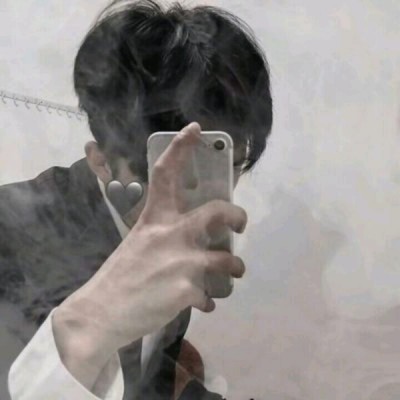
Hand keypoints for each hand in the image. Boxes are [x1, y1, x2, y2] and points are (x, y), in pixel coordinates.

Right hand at [52, 122, 246, 387]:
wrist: (99, 314)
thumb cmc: (119, 276)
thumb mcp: (139, 243)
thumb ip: (164, 236)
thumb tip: (192, 240)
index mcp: (154, 219)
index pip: (166, 174)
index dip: (181, 148)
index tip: (195, 129)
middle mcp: (171, 234)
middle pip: (217, 212)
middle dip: (237, 216)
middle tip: (241, 224)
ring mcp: (181, 262)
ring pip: (227, 260)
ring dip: (234, 268)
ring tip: (232, 274)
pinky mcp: (187, 290)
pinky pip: (210, 296)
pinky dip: (209, 301)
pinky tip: (202, 304)